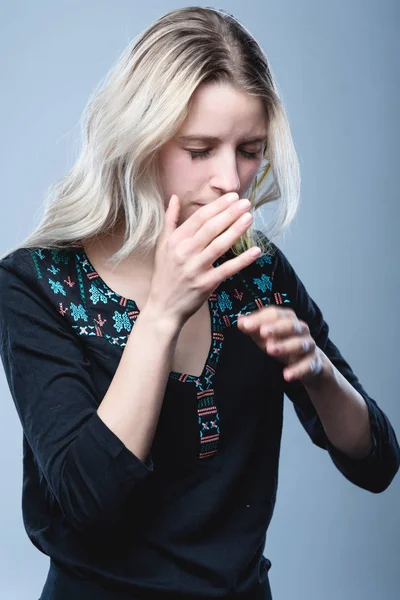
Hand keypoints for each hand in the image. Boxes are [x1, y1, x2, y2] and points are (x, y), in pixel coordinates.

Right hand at [146, 192, 261, 328]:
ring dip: (236, 230)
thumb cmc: (165, 274)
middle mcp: (184, 253)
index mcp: (176, 241)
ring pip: (219, 246)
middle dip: (230, 213)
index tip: (233, 197)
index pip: (199, 218)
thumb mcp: (162, 245)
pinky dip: (242, 260)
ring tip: (249, 218)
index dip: (217, 206)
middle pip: (211, 228)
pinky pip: (227, 270)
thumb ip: (169, 220)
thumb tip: (174, 197)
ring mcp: (195, 269)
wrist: (163, 306)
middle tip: (246, 202)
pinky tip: (256, 250)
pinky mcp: (205, 284)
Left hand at [237, 306, 323, 383]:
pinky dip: (298, 370)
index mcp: (288, 318)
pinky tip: (287, 375)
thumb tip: (240, 322)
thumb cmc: (283, 342)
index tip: (246, 325)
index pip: (275, 314)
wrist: (309, 362)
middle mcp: (301, 329)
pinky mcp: (314, 362)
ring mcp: (309, 345)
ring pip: (300, 344)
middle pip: (290, 325)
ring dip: (285, 346)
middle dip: (276, 328)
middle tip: (262, 333)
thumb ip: (253, 328)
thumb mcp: (266, 336)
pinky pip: (307, 365)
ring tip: (271, 350)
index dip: (260, 318)